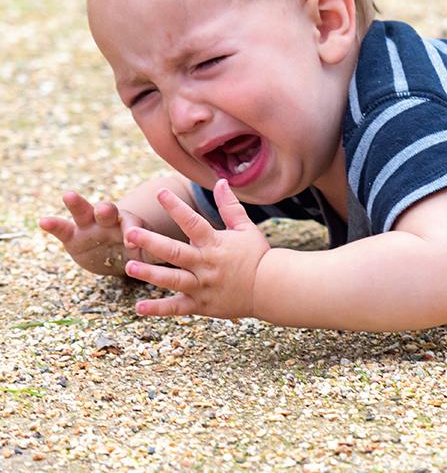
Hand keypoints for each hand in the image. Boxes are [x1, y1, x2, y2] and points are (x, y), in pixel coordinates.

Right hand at [39, 192, 163, 276]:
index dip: (133, 232)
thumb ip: (155, 255)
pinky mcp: (73, 235)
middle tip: (107, 210)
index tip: (132, 242)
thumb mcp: (148, 255)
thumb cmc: (138, 253)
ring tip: (69, 195)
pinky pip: (62, 228)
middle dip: (108, 210)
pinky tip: (43, 221)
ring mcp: (90, 226)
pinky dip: (53, 225)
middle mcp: (111, 221)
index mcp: (133, 225)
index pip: (133, 225)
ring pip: (84, 211)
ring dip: (78, 204)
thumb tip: (176, 261)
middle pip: (109, 211)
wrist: (117, 257)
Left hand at [122, 180, 269, 319]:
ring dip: (150, 273)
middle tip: (131, 233)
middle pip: (175, 252)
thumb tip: (220, 181)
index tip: (161, 193)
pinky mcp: (201, 305)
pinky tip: (139, 307)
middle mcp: (205, 264)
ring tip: (130, 266)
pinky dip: (158, 309)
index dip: (176, 207)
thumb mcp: (246, 227)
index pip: (193, 222)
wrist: (271, 287)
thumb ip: (229, 206)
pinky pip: (177, 308)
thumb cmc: (258, 256)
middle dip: (152, 242)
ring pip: (172, 280)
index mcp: (215, 244)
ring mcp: (202, 286)